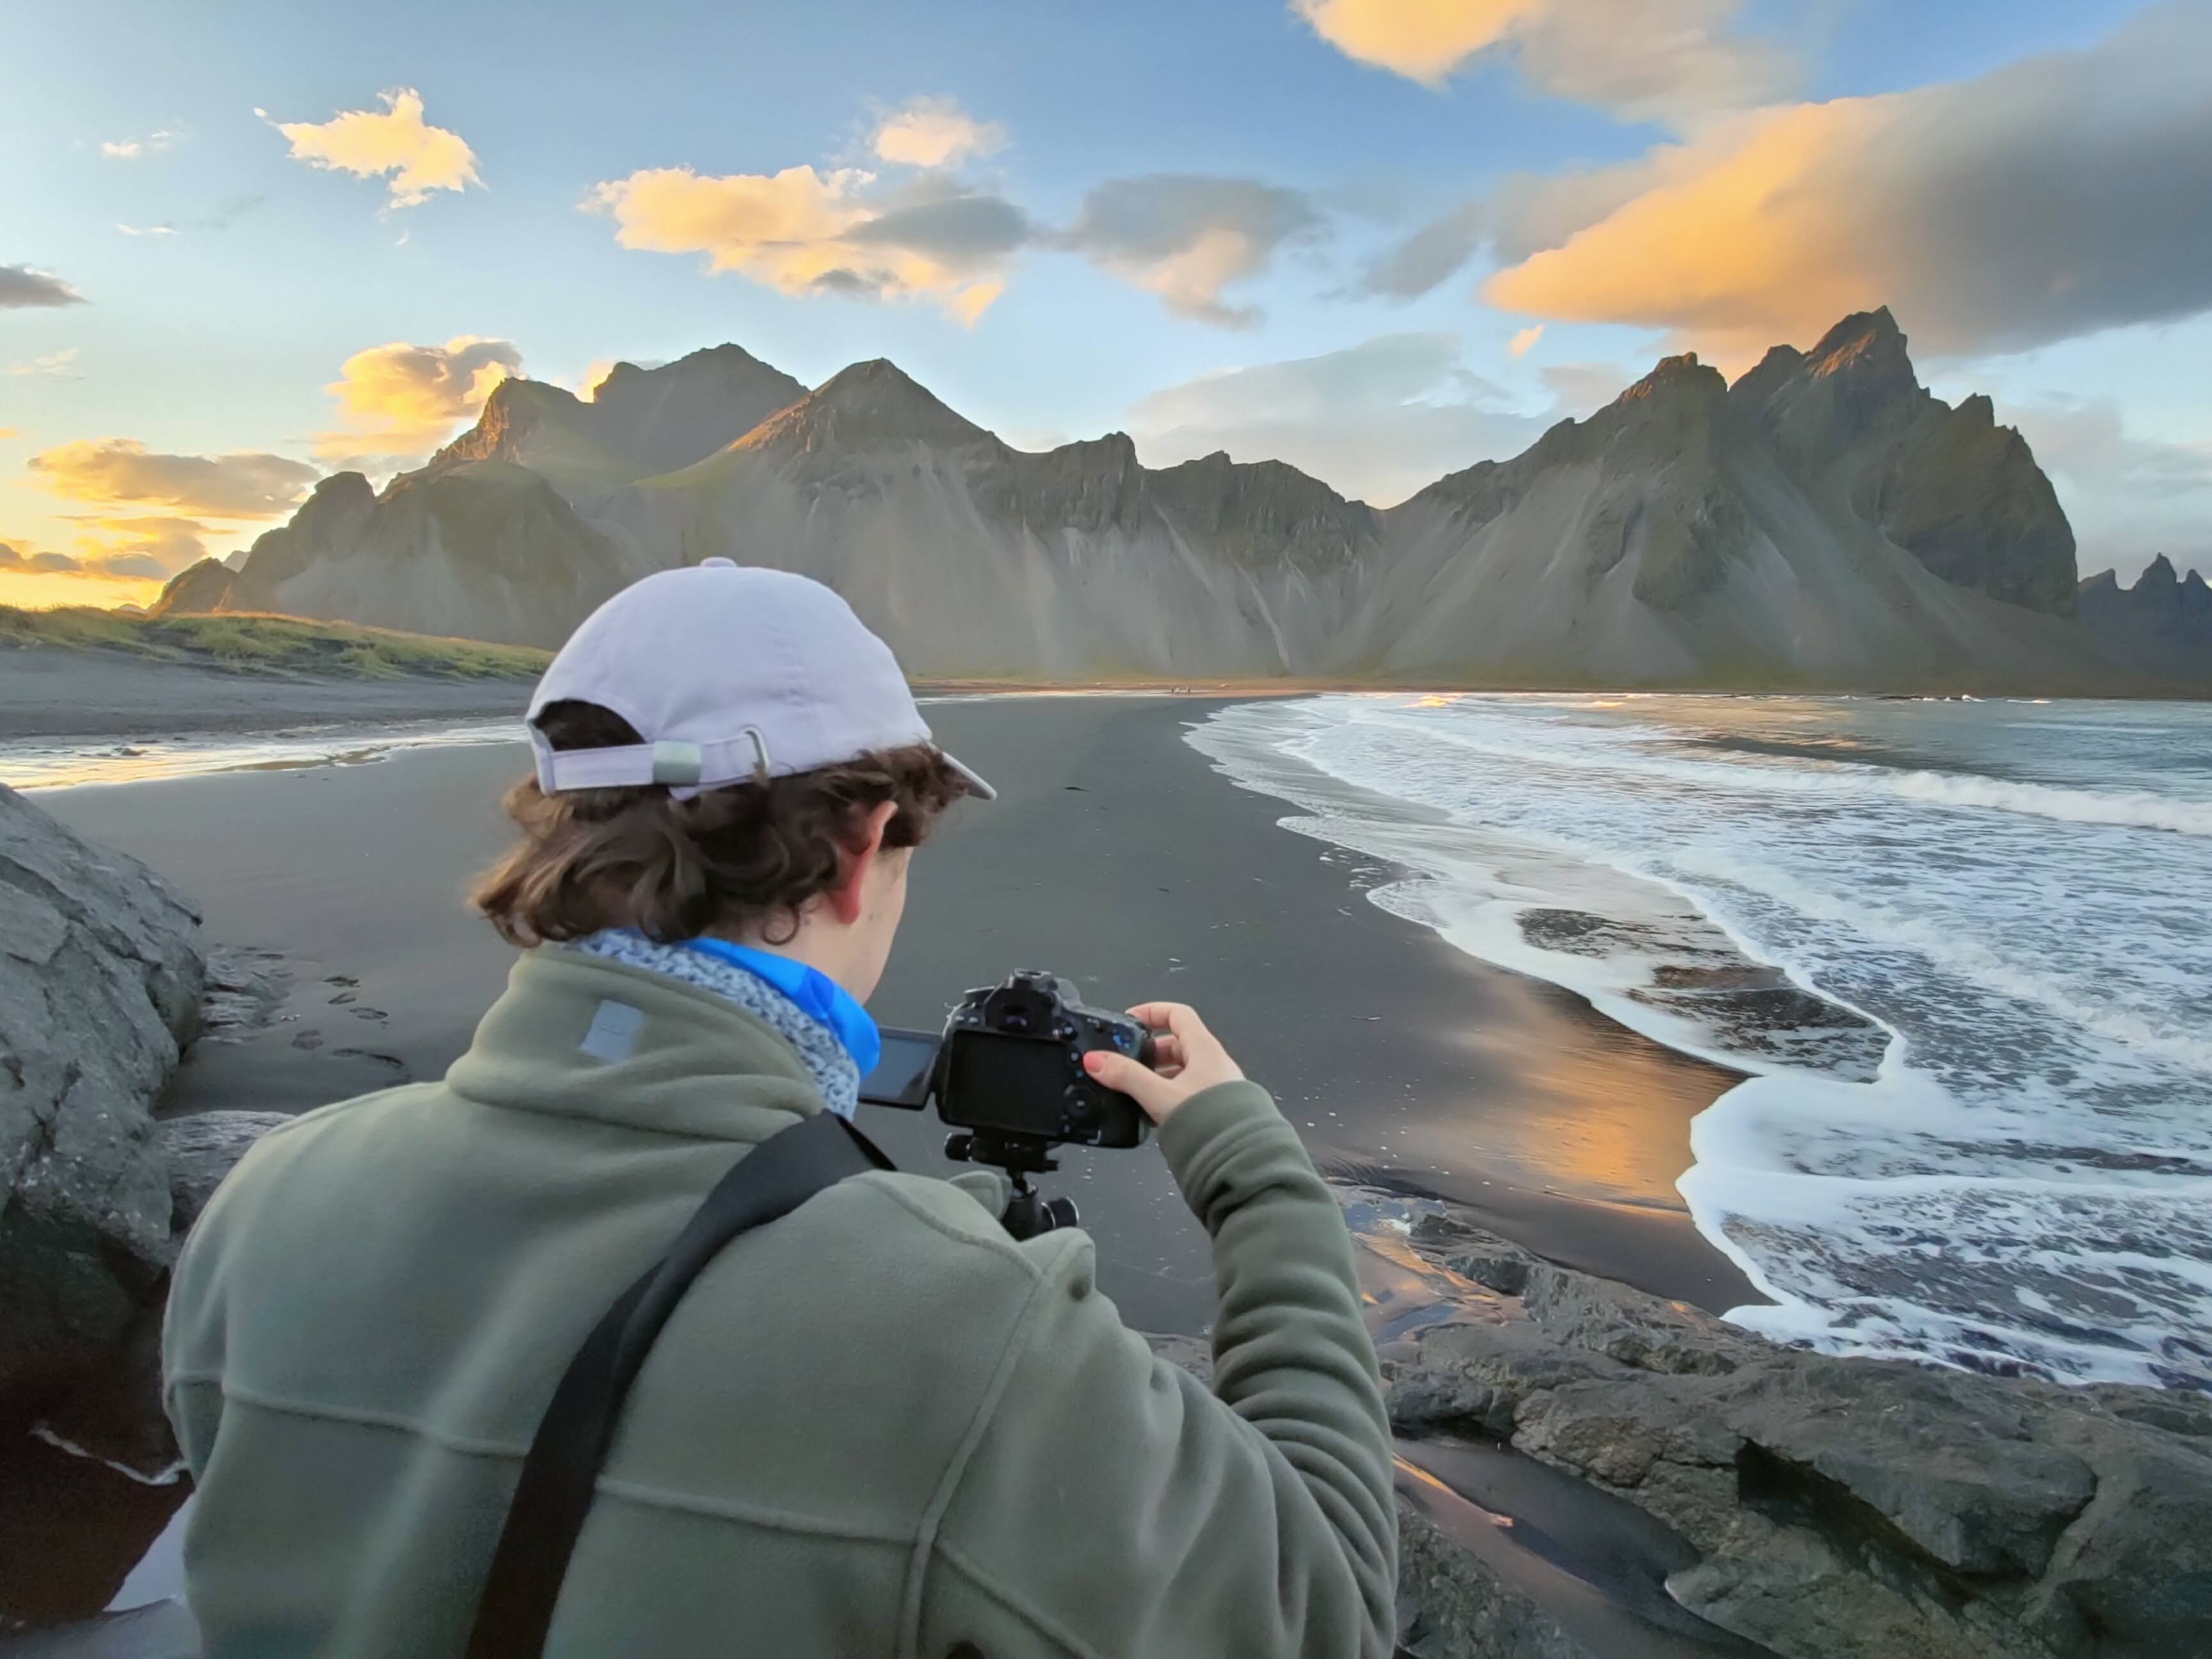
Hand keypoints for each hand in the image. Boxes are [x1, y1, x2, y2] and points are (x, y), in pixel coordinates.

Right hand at [1082, 1001, 1244, 1123]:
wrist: (1238, 1159)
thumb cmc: (1207, 1120)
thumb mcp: (1158, 1095)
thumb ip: (1126, 1076)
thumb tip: (1095, 1060)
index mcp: (1204, 1048)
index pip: (1177, 1014)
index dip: (1151, 1012)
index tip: (1128, 1021)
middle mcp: (1213, 1063)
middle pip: (1176, 1044)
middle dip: (1148, 1052)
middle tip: (1126, 1064)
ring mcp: (1216, 1086)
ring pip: (1180, 1071)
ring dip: (1156, 1077)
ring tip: (1134, 1091)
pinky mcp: (1215, 1108)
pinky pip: (1186, 1092)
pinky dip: (1165, 1096)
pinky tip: (1150, 1113)